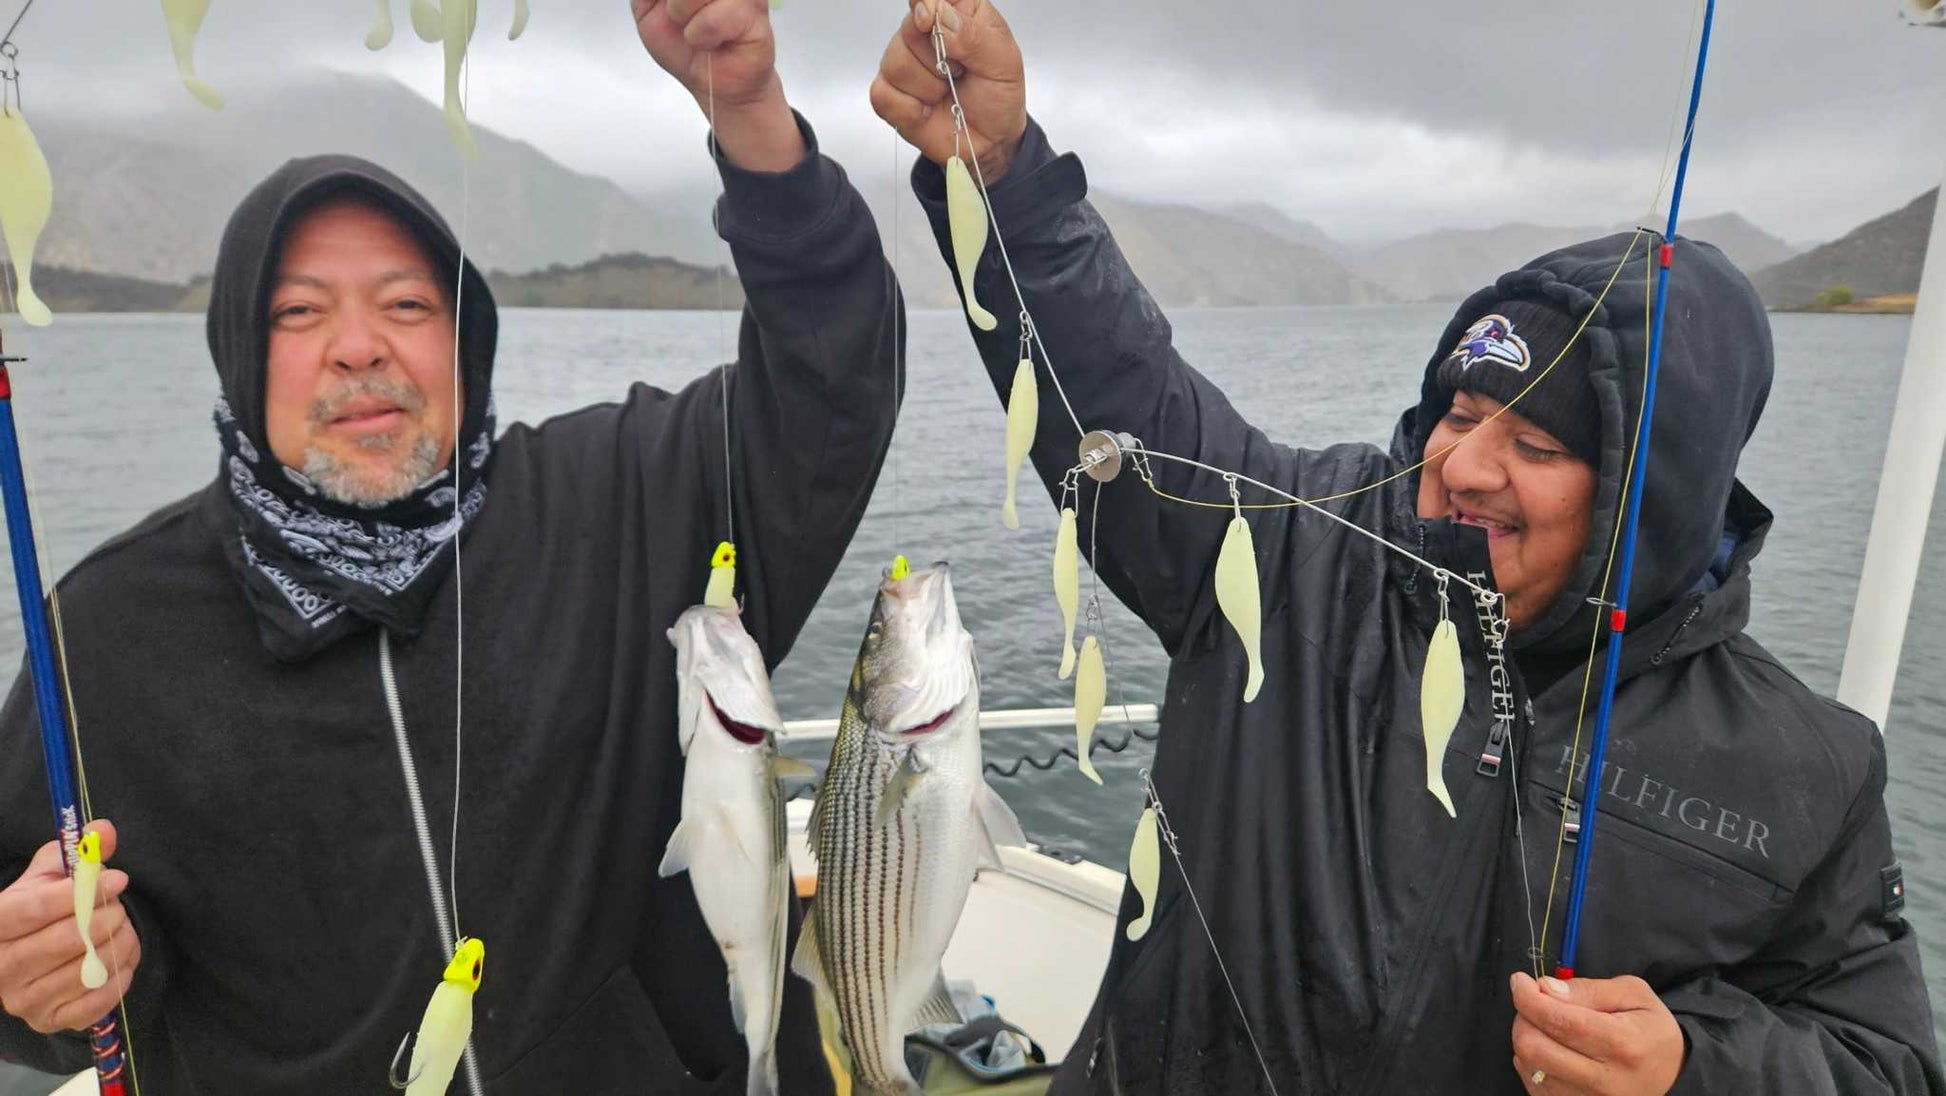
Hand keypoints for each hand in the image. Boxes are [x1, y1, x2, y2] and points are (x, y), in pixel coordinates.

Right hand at [0, 822, 139, 1033]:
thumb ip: (79, 851)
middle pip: (67, 940)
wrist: (36, 954)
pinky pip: (99, 1001)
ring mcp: (23, 1000)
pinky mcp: (50, 1021)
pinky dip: (121, 975)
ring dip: (119, 943)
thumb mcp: (53, 874)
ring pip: (88, 968)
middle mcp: (1, 968)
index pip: (33, 909)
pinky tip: (121, 959)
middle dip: (107, 917)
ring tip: (122, 929)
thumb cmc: (43, 908)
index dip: (80, 892)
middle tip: (119, 908)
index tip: (116, 878)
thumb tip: (103, 830)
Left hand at [632, 0, 804, 171]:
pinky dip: (702, 36)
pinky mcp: (755, 9)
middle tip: (681, 22)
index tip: (668, 14)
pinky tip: (712, 44)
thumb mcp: (650, 15)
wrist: (718, 88)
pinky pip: (713, 18)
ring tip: (699, 36)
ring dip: (683, 21)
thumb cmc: (687, 52)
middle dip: (671, 7)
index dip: (664, 2)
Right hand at [872, 0, 1027, 182]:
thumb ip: (974, 36)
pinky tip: (927, 110)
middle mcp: (925, 33)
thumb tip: (940, 17)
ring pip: (895, 63)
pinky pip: (883, 94)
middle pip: (908, 29)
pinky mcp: (890, 94)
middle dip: (936, 57)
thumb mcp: (1003, 61)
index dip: (925, 5)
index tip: (929, 20)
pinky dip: (909, 108)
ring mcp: (904, 63)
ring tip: (946, 93)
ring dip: (928, 87)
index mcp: (956, 13)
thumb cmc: (998, 95)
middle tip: (959, 72)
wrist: (991, 141)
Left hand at [1510, 972, 1684, 1095]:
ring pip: (1529, 1066)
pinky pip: (1533, 1084)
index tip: (1521, 982)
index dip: (1529, 998)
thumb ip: (1588, 988)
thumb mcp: (1634, 995)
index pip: (1559, 1021)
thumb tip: (1546, 989)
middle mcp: (1604, 1080)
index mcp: (1623, 1044)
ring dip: (1527, 1038)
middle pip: (1534, 1047)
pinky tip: (1550, 1049)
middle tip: (1534, 1003)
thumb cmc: (1651, 1032)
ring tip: (1546, 1026)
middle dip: (1524, 1017)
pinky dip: (1532, 1061)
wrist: (1672, 1076)